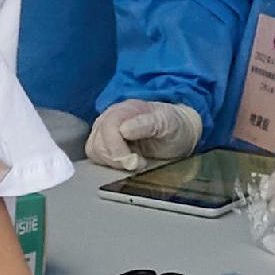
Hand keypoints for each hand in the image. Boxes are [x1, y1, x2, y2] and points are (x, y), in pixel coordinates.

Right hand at [85, 99, 201, 171]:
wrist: (180, 132)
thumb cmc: (174, 126)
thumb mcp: (168, 123)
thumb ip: (147, 124)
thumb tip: (124, 130)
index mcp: (125, 109)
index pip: (108, 127)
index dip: (117, 148)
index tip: (134, 161)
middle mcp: (111, 119)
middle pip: (98, 141)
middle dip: (117, 158)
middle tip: (139, 163)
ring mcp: (107, 132)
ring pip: (94, 150)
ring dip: (112, 162)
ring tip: (134, 163)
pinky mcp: (107, 146)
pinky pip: (96, 156)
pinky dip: (108, 164)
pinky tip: (125, 164)